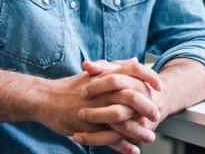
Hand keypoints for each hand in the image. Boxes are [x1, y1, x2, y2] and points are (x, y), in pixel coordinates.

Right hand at [34, 68, 158, 152]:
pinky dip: (121, 145)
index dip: (149, 78)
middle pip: (132, 97)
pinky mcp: (87, 126)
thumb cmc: (71, 87)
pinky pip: (108, 138)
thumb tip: (135, 61)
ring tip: (149, 137)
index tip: (160, 87)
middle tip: (157, 115)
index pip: (133, 71)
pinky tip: (132, 150)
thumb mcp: (94, 73)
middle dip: (147, 107)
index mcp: (105, 76)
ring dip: (138, 130)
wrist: (45, 99)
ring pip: (122, 120)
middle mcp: (102, 91)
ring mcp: (95, 109)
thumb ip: (115, 67)